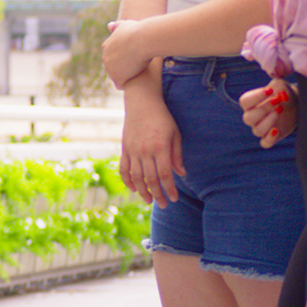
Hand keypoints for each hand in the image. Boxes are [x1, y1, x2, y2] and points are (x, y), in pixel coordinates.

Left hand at [102, 19, 152, 87]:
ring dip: (124, 77)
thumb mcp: (125, 25)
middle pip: (112, 67)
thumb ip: (117, 26)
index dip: (122, 59)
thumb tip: (109, 26)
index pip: (112, 56)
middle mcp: (105, 58)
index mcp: (106, 46)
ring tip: (137, 77)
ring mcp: (110, 69)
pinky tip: (135, 82)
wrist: (142, 40)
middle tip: (136, 69)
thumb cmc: (137, 31)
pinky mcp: (117, 78)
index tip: (132, 59)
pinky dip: (126, 84)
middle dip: (122, 69)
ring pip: (115, 77)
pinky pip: (120, 85)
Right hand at [119, 88, 184, 206]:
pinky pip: (124, 168)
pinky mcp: (125, 148)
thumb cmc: (162, 117)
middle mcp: (145, 151)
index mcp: (160, 147)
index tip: (174, 198)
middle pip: (150, 179)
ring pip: (136, 177)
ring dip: (142, 191)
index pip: (165, 174)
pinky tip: (133, 189)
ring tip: (149, 201)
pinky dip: (127, 180)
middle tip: (164, 204)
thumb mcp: (175, 134)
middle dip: (158, 194)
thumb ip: (177, 155)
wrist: (142, 102)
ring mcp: (133, 150)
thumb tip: (182, 174)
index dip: (170, 189)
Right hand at [240, 78, 296, 148]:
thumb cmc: (283, 92)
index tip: (270, 90)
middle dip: (263, 109)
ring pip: (257, 131)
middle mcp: (253, 116)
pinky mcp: (271, 137)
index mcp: (250, 103)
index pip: (244, 102)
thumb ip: (276, 84)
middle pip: (248, 118)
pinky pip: (265, 143)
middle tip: (277, 101)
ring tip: (280, 110)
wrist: (295, 104)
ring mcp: (261, 127)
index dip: (256, 97)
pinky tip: (277, 130)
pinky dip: (270, 138)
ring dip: (268, 121)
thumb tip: (274, 88)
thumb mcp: (280, 85)